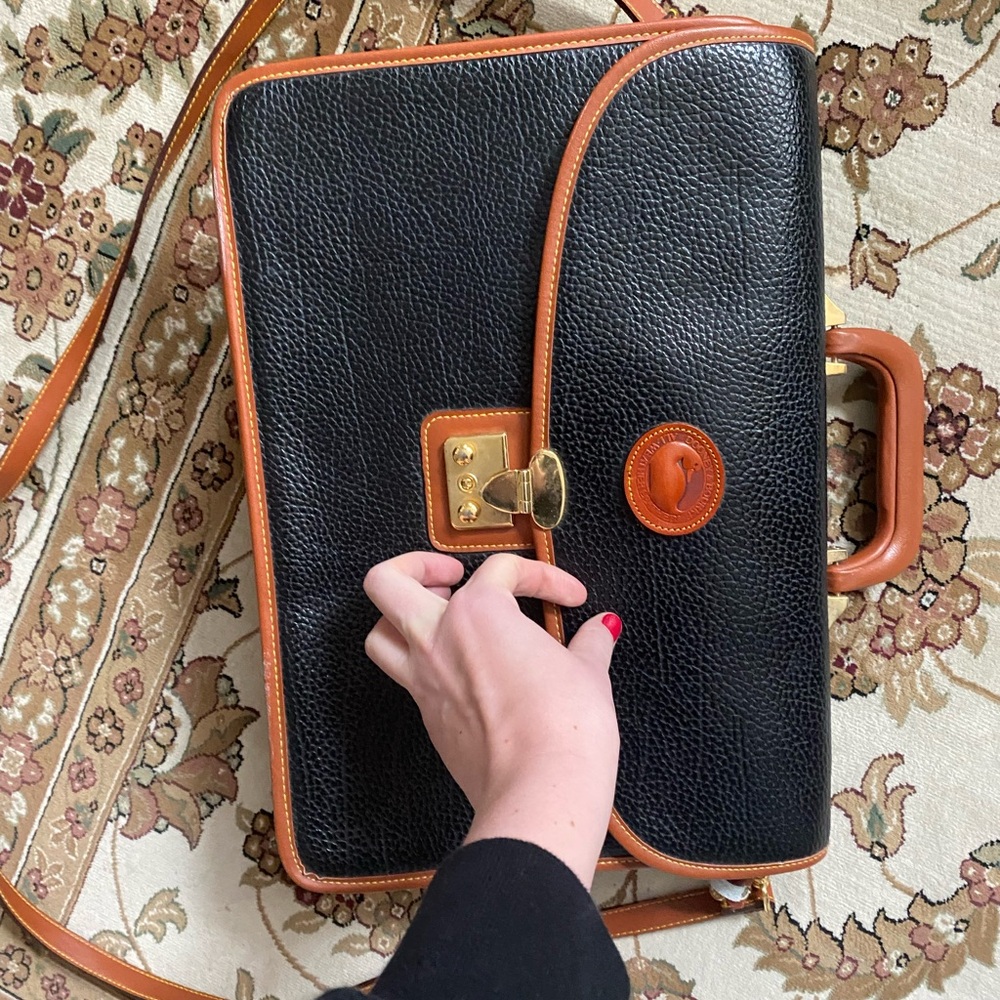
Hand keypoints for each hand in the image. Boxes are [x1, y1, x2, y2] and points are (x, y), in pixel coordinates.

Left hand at [363, 551, 621, 887]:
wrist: (541, 790)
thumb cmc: (564, 727)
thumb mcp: (588, 673)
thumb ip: (589, 643)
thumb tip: (601, 630)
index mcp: (478, 612)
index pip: (502, 570)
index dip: (544, 578)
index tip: (570, 599)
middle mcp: (439, 639)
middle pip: (388, 582)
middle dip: (415, 566)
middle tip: (451, 574)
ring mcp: (425, 681)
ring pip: (379, 633)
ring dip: (399, 617)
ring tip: (438, 616)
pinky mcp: (428, 719)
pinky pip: (405, 677)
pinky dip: (426, 662)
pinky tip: (463, 669)